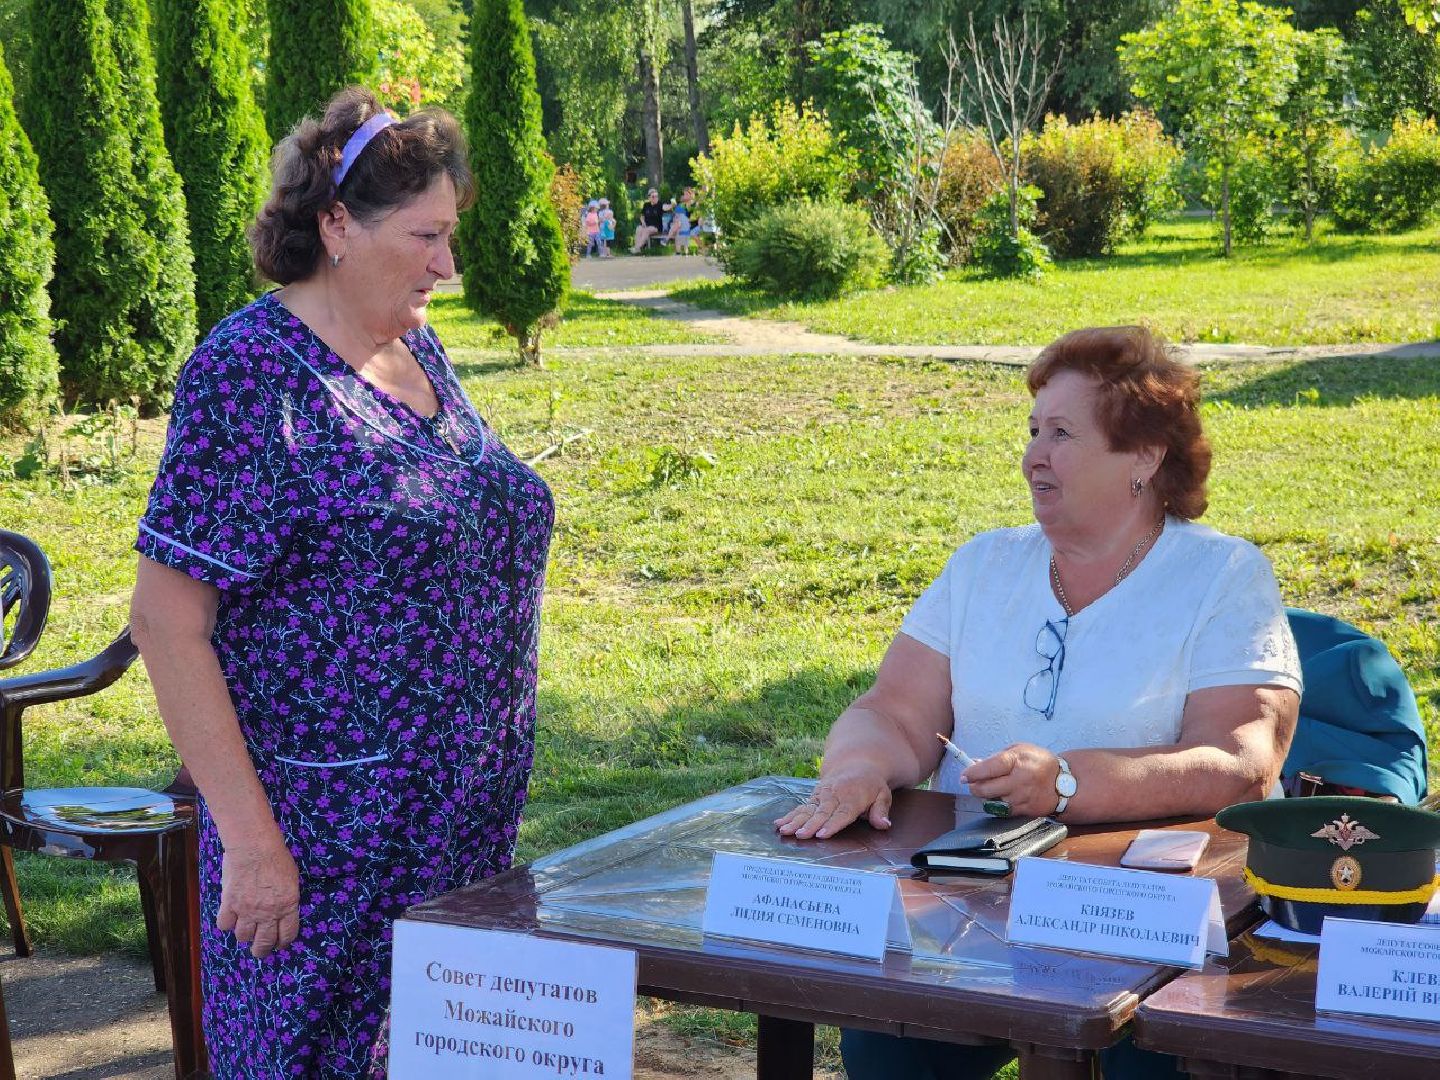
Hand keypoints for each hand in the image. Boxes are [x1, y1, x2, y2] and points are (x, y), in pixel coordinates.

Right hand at [217, 832, 300, 958]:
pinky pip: (224, 925)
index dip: (283, 942)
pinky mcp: (229, 905)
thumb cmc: (276, 858)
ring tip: (245, 929)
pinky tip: (230, 917)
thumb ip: (287, 899)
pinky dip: (227, 923)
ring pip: (243, 936)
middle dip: (262, 950)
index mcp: (288, 906)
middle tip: (260, 950)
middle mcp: (268, 913)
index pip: (287, 934)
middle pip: (264, 943)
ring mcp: (247, 911)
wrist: (254, 847)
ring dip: (244, 935)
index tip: (279, 944)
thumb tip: (283, 910)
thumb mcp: (291, 879)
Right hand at [774, 764, 892, 839]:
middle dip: (811, 825)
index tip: (822, 835)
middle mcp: (835, 795)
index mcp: (853, 797)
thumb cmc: (872, 785)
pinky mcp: (814, 796)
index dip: (832, 824)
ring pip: (808, 810)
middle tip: (801, 835)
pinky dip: (789, 815)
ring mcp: (822, 794)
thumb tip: (884, 824)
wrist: (857, 764)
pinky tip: (779, 824)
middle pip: (822, 812)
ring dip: (795, 821)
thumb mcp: (883, 795)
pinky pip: (801, 807)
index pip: (842, 813)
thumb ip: (881, 811)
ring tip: (785, 831)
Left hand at [963, 742, 1062, 816]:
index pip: (988, 769)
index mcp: (1017, 761)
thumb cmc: (1038, 761)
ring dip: (986, 796)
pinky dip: (998, 804)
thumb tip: (975, 764)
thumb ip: (997, 757)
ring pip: (992, 801)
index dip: (972, 773)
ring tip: (990, 787)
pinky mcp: (1025, 811)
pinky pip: (1002, 810)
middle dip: (974, 787)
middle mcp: (1019, 781)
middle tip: (972, 783)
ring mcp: (1021, 798)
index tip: (964, 775)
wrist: (1063, 782)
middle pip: (985, 789)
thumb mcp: (1019, 750)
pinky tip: (1002, 796)